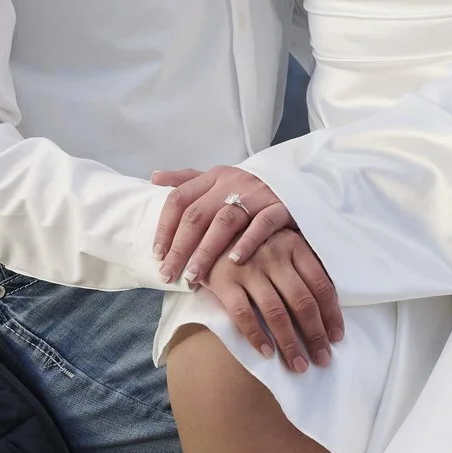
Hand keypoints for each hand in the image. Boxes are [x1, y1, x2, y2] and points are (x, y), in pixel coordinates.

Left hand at [151, 166, 294, 288]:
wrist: (297, 181)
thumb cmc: (249, 188)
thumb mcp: (219, 179)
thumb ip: (187, 179)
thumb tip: (154, 178)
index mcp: (213, 177)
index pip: (179, 199)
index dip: (165, 227)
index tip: (156, 254)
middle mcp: (232, 183)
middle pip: (197, 214)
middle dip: (179, 247)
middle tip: (168, 274)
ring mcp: (257, 194)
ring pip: (225, 222)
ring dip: (206, 251)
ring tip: (193, 276)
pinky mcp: (281, 207)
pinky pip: (262, 224)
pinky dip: (247, 242)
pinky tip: (234, 262)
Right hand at [203, 230, 344, 372]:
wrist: (206, 234)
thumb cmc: (252, 245)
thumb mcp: (280, 244)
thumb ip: (302, 267)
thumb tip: (329, 309)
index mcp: (293, 244)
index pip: (321, 284)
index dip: (331, 315)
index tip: (336, 338)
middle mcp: (273, 254)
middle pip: (302, 302)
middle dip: (315, 335)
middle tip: (322, 359)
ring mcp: (247, 268)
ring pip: (276, 312)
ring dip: (290, 343)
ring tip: (299, 365)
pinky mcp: (224, 281)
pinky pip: (243, 314)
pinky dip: (256, 336)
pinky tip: (267, 353)